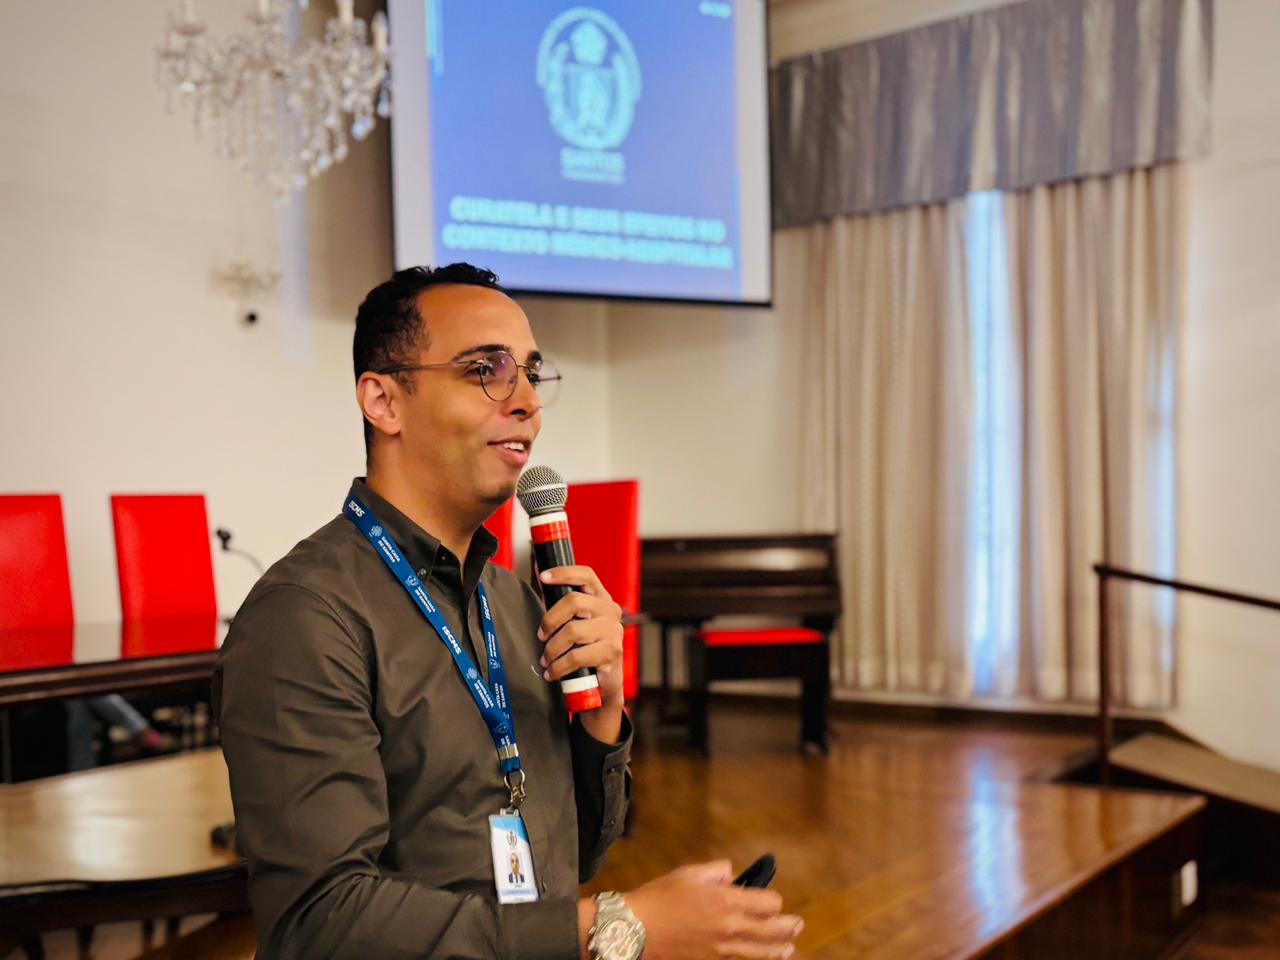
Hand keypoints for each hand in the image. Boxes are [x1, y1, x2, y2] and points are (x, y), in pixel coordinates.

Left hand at [537, 565, 624, 710]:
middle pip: (574, 601)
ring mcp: (614, 631)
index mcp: (602, 599)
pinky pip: (576, 656)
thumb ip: (565, 610)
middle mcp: (611, 611)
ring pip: (573, 631)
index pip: (586, 576)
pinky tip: (552, 672)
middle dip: (550, 620)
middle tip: (541, 636)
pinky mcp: (611, 652)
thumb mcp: (578, 626)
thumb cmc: (586, 652)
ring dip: (552, 648)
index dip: (564, 573)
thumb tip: (541, 584)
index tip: (543, 577)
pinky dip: (559, 666)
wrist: (604, 686)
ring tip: (546, 660)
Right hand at [623, 861, 802, 959]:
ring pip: (760, 953)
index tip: (772, 900)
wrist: (636, 928)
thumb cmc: (660, 897)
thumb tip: (731, 874)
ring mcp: (722, 949)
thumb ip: (716, 870)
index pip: (767, 903)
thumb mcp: (689, 873)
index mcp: (727, 899)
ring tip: (789, 950)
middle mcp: (730, 926)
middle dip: (788, 927)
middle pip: (771, 929)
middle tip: (798, 925)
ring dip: (778, 950)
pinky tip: (759, 959)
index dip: (774, 901)